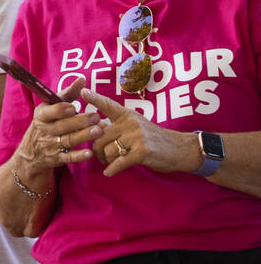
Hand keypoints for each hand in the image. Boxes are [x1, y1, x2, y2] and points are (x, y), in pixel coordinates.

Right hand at [14, 75, 102, 171]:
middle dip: (79, 122)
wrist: (31, 153)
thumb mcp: (51, 108)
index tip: (74, 107)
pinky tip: (89, 153)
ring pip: (67, 140)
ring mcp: (50, 145)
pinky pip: (68, 158)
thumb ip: (67, 94)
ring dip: (83, 136)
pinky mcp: (56, 159)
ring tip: (98, 130)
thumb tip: (82, 79)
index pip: (49, 112)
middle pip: (62, 126)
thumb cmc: (47, 123)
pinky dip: (78, 156)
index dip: (61, 110)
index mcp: (42, 115)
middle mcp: (44, 130)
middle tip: (96, 117)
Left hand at [83, 89, 201, 176]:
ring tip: (110, 162)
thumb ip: (116, 126)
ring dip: (106, 160)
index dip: (95, 98)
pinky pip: (118, 162)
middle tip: (100, 156)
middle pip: (99, 137)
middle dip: (96, 150)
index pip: (108, 105)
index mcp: (127, 115)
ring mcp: (137, 136)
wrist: (180, 149)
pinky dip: (112, 169)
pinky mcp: (142, 152)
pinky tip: (109, 172)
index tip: (82, 92)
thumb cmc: (153, 139)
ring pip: (107, 151)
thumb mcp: (135, 126)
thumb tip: (94, 128)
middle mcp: (130, 123)